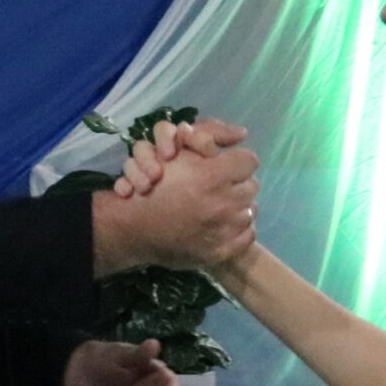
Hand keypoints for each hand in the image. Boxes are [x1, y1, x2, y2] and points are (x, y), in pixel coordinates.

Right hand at [96, 129, 259, 272]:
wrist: (133, 230)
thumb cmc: (151, 187)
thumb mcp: (176, 154)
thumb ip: (206, 140)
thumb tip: (241, 134)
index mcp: (212, 177)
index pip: (249, 161)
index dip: (237, 160)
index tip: (227, 166)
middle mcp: (223, 203)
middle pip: (252, 186)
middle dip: (238, 184)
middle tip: (221, 188)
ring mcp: (224, 230)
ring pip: (250, 211)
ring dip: (238, 207)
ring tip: (219, 208)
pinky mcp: (222, 251)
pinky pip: (248, 235)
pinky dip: (239, 230)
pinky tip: (223, 226)